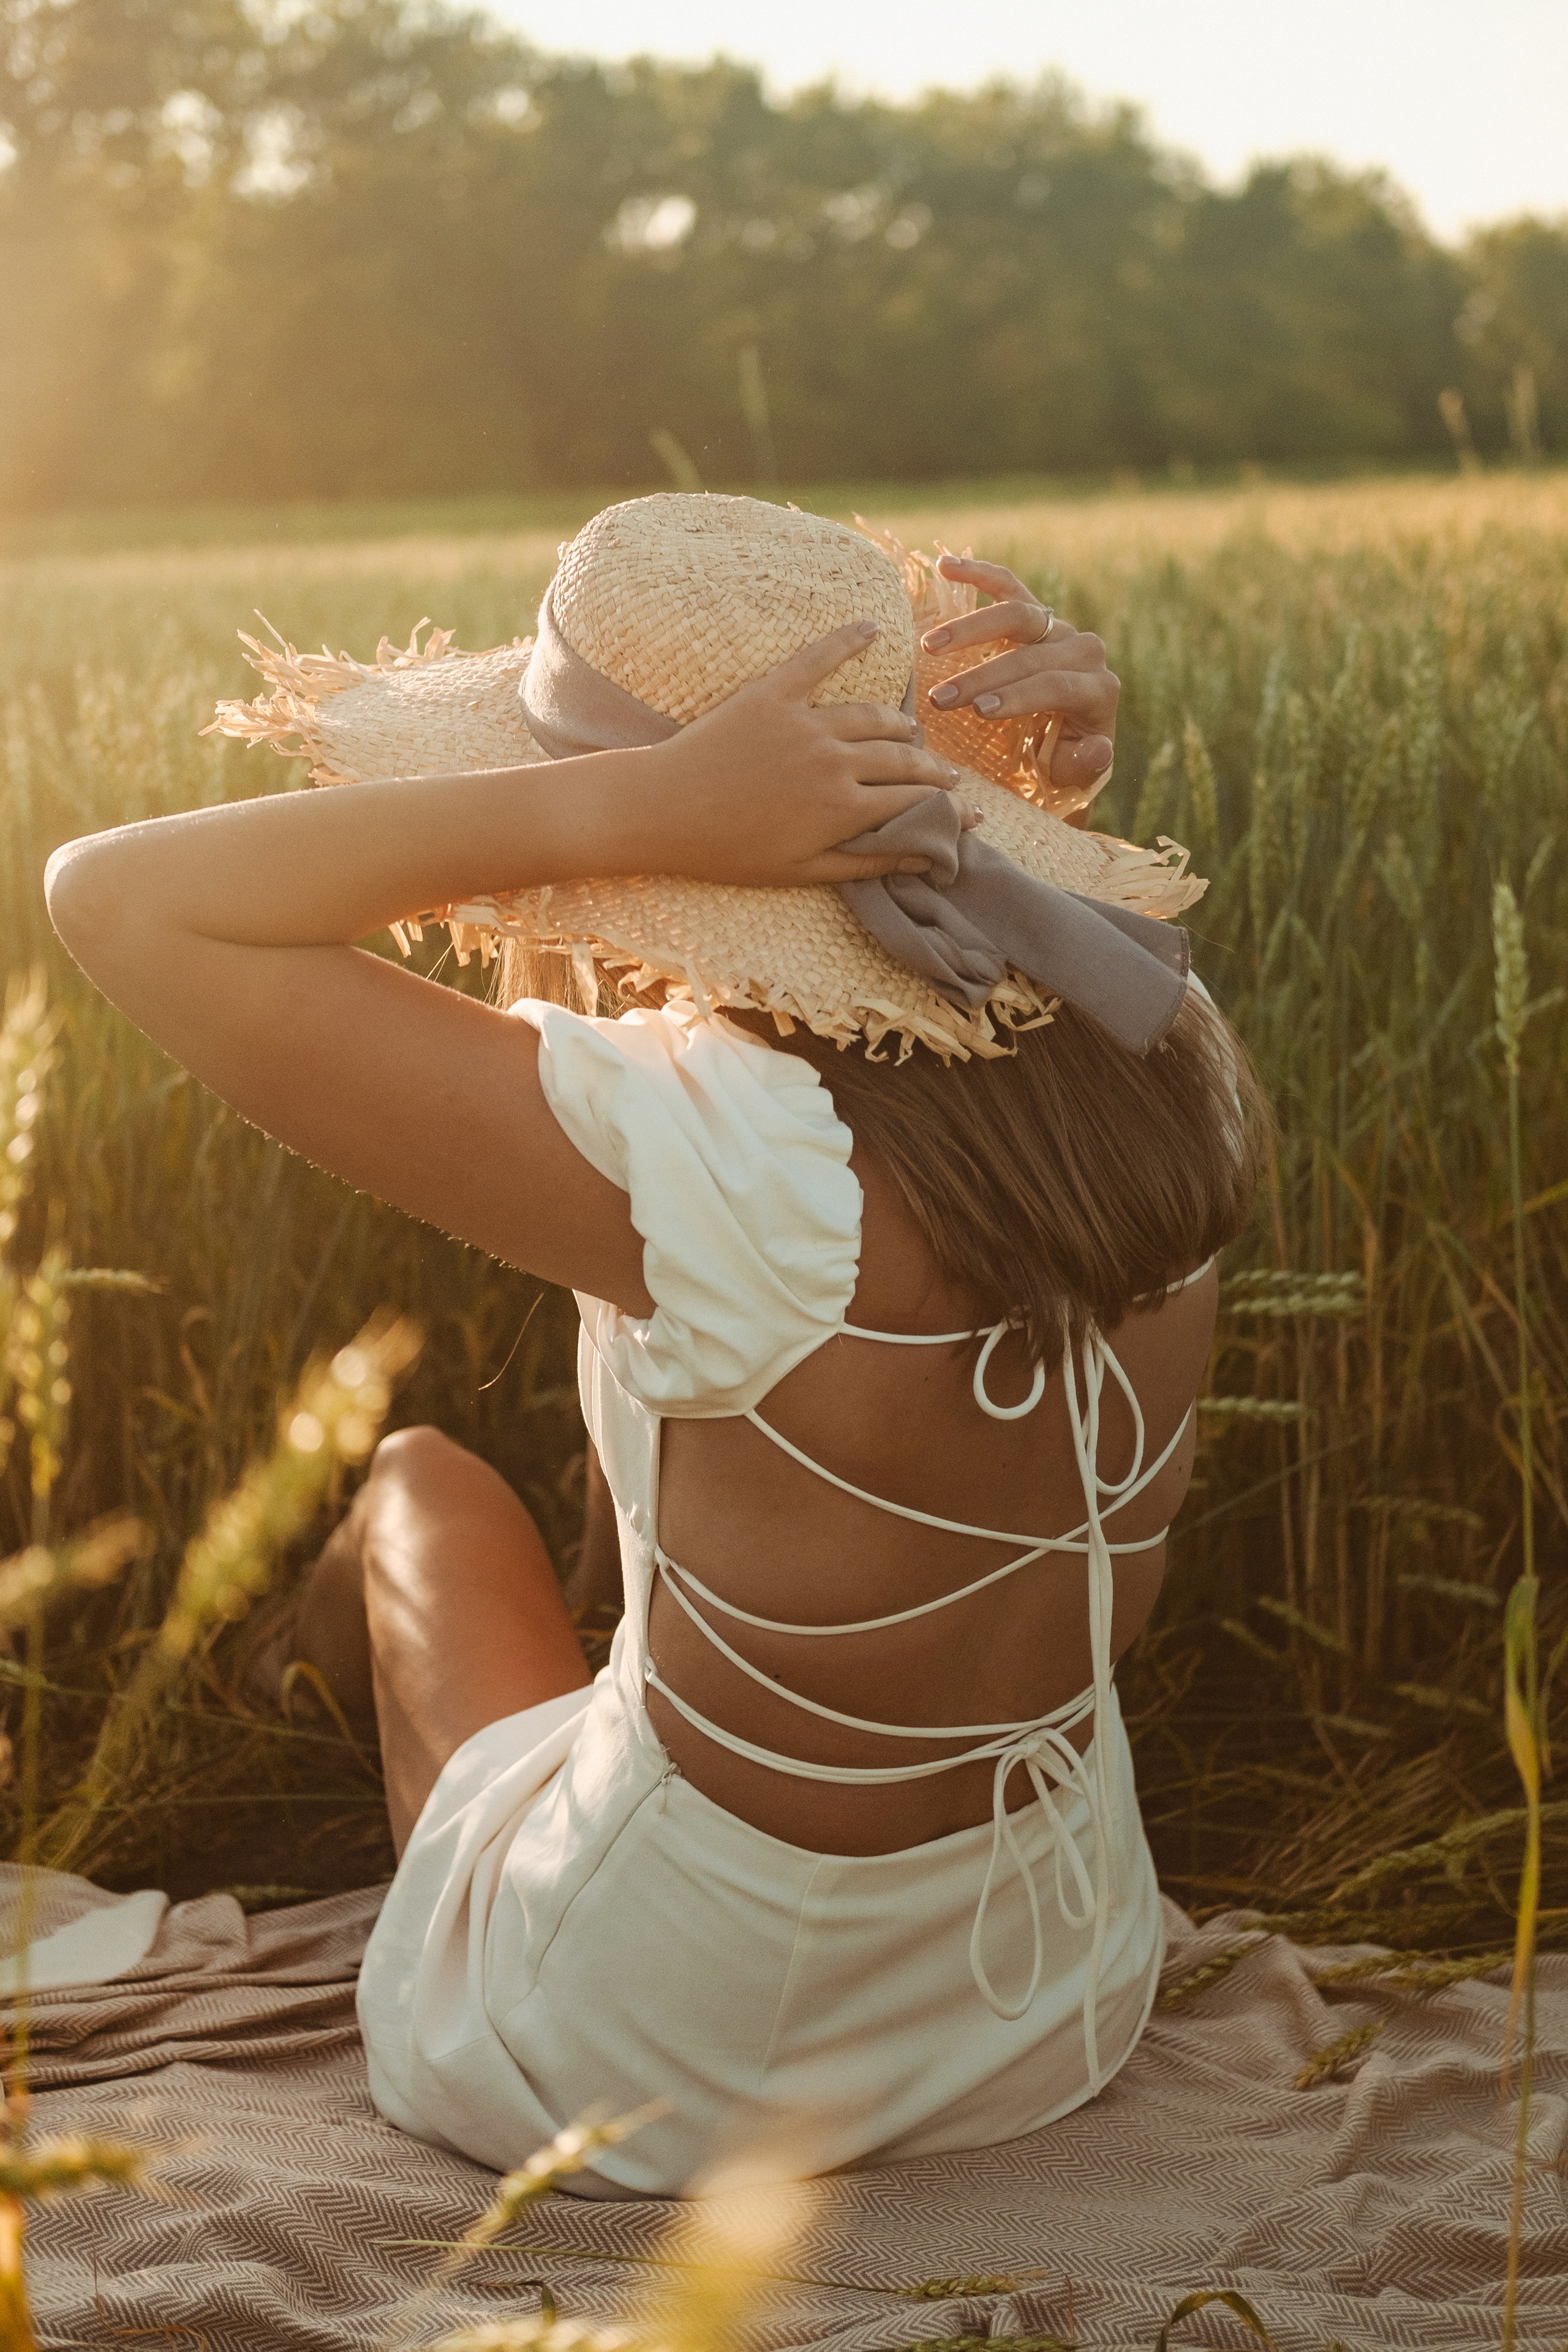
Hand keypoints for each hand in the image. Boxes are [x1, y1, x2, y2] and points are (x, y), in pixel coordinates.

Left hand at [630, 620, 974, 886]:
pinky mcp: (772, 694)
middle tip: (947, 776)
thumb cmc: (728, 852)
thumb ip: (867, 861)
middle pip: (901, 758)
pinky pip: (818, 659)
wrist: (661, 810)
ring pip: (872, 716)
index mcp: (843, 807)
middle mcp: (834, 759)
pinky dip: (847, 640)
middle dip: (932, 770)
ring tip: (911, 735)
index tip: (968, 812)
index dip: (945, 808)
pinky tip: (872, 629)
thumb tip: (924, 859)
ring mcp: (804, 722)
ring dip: (899, 726)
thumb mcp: (803, 870)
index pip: (912, 801)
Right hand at [920, 555, 1119, 812]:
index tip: (978, 711)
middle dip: (982, 675)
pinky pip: (1007, 586)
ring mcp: (1059, 627)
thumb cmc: (1062, 760)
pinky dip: (978, 573)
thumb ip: (1086, 763)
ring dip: (971, 629)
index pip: (1055, 685)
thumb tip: (1099, 749)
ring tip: (931, 646)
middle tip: (941, 698)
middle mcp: (1084, 650)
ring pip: (1017, 615)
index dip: (1016, 696)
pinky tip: (945, 565)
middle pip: (1031, 653)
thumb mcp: (1074, 771)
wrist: (1064, 738)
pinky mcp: (1035, 612)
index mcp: (1099, 689)